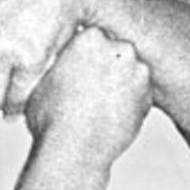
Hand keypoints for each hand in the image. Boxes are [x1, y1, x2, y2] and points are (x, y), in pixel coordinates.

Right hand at [23, 24, 151, 170]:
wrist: (74, 152)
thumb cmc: (52, 118)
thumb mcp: (40, 79)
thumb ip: (55, 62)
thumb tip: (55, 59)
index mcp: (90, 38)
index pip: (91, 38)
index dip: (83, 55)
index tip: (78, 70)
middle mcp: (119, 49)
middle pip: (113, 51)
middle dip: (104, 66)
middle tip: (88, 87)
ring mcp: (138, 72)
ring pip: (128, 72)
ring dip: (119, 83)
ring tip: (98, 105)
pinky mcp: (148, 97)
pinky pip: (138, 94)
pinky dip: (128, 102)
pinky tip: (110, 116)